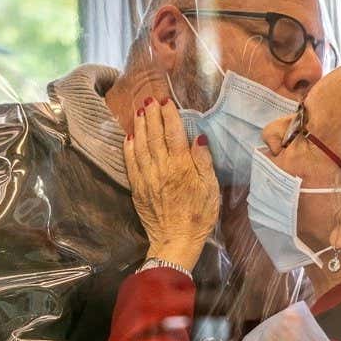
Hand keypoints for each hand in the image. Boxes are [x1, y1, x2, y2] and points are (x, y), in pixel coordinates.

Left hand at [124, 97, 219, 270]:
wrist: (176, 241)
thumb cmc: (199, 216)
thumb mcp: (211, 189)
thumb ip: (204, 162)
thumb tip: (199, 138)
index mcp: (182, 166)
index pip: (173, 133)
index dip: (169, 115)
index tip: (166, 101)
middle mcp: (162, 168)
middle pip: (155, 135)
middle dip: (151, 115)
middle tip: (149, 99)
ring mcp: (147, 177)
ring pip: (141, 145)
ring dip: (140, 126)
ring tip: (138, 111)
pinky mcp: (138, 188)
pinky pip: (131, 163)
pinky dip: (129, 147)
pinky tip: (129, 136)